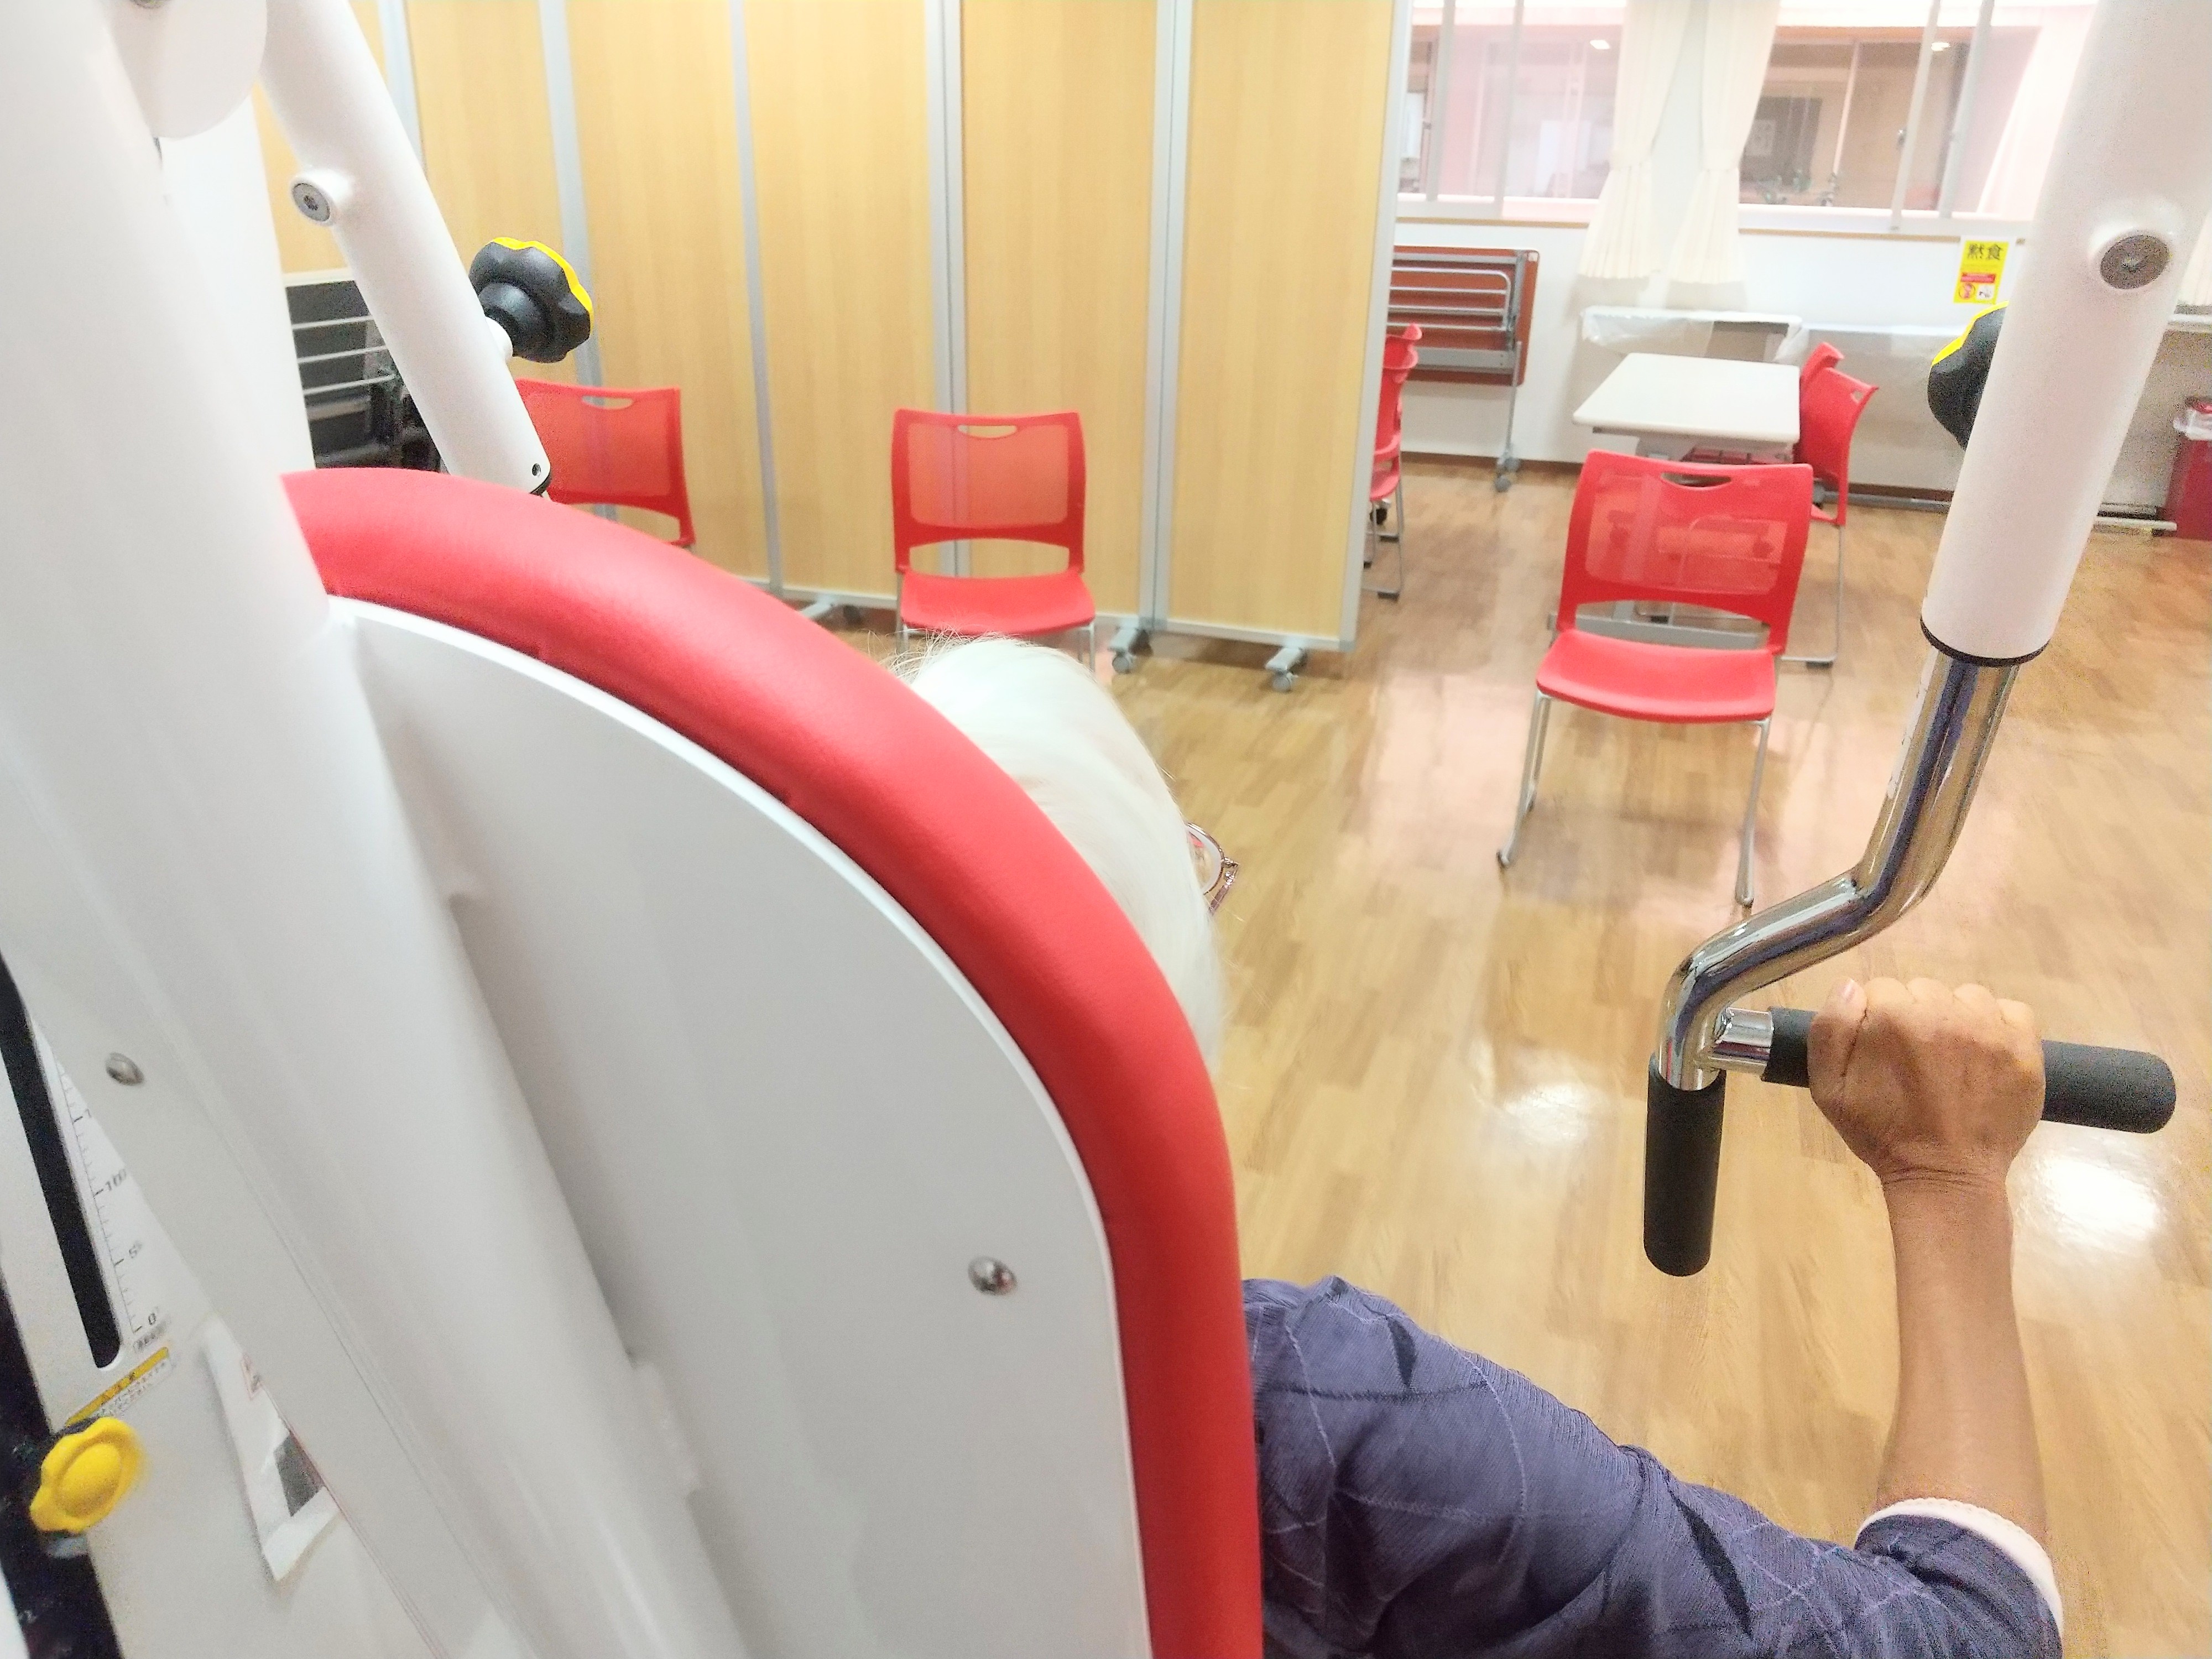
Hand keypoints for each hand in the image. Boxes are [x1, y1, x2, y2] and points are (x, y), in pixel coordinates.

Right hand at [1807, 977, 2042, 1193]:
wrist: (1946, 1176)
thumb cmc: (1882, 1135)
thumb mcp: (1828, 1090)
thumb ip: (1829, 1029)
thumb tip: (1850, 986)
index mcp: (1894, 1018)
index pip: (1880, 989)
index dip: (1875, 1019)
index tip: (1881, 1051)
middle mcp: (1944, 1013)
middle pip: (1922, 990)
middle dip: (1914, 1016)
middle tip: (1915, 1060)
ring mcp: (1990, 1030)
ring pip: (1965, 997)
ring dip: (1955, 1017)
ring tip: (1951, 1058)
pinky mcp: (2025, 1048)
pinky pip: (2011, 1010)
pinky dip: (1998, 1024)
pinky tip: (1985, 1053)